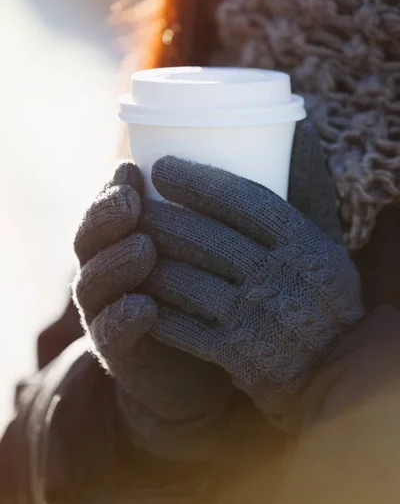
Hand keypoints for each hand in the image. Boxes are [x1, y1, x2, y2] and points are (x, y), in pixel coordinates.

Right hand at [72, 162, 231, 459]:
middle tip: (133, 202)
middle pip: (90, 240)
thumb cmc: (208, 293)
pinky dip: (124, 318)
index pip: (106, 209)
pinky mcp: (118, 353)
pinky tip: (144, 306)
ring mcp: (106, 312)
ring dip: (115, 263)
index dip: (112, 187)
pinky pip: (112, 335)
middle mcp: (105, 273)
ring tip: (143, 248)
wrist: (202, 367)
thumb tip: (258, 156)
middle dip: (107, 217)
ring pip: (94, 284)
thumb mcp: (211, 250)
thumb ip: (217, 214)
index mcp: (122, 241)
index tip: (133, 167)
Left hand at [139, 122, 363, 415]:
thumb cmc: (319, 292)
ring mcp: (256, 318)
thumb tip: (286, 138)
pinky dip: (154, 308)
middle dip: (159, 217)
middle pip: (203, 238)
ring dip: (147, 261)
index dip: (198, 181)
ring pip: (184, 281)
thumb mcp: (323, 243)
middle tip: (134, 205)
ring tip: (127, 244)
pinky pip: (180, 326)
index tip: (162, 166)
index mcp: (303, 244)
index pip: (244, 201)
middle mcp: (279, 278)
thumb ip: (298, 203)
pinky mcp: (236, 353)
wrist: (331, 364)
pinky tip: (136, 292)